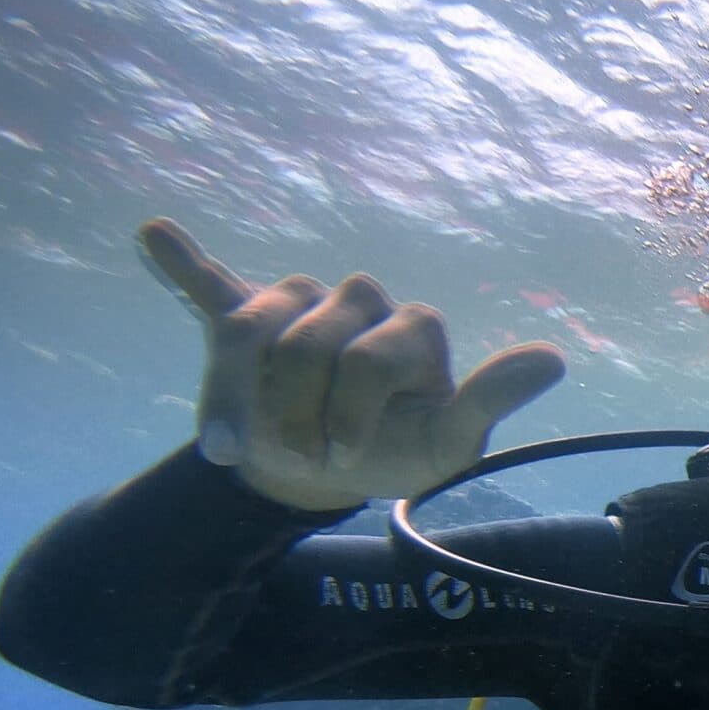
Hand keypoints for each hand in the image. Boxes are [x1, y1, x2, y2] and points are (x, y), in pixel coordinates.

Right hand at [140, 217, 565, 510]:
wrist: (325, 475)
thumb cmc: (396, 454)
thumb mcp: (447, 445)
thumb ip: (490, 401)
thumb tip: (553, 358)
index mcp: (410, 327)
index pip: (366, 359)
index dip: (346, 416)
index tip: (344, 462)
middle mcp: (358, 301)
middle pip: (303, 346)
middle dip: (293, 415)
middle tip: (299, 457)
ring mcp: (296, 305)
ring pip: (246, 330)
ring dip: (234, 394)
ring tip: (235, 443)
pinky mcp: (241, 314)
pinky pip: (209, 283)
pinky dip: (182, 262)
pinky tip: (155, 234)